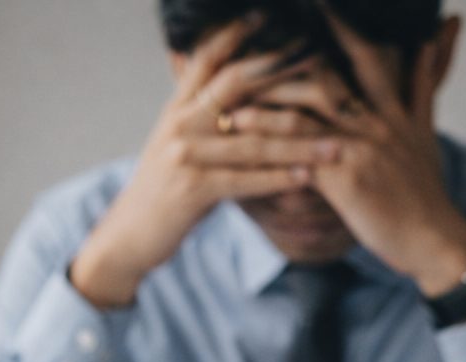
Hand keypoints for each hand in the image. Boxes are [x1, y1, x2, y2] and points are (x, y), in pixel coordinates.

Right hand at [69, 16, 338, 306]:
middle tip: (322, 64)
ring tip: (336, 145)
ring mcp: (186, 154)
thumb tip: (233, 94)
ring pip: (253, 141)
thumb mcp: (177, 145)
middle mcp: (181, 123)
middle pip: (235, 83)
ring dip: (299, 144)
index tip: (267, 17)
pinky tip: (307, 178)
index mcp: (178, 108)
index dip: (236, 35)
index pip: (207, 58)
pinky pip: (246, 180)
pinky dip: (279, 180)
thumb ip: (201, 117)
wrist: (129, 236)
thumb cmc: (163, 192)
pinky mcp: (193, 188)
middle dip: (282, 71)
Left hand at [255, 13, 465, 294]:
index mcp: (394, 108)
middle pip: (327, 73)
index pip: (366, 56)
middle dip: (288, 54)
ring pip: (307, 107)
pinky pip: (296, 149)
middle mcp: (377, 120)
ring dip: (265, 93)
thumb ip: (423, 86)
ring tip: (229, 85)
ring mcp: (361, 146)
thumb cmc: (424, 194)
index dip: (342, 27)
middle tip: (252, 40)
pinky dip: (265, 134)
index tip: (316, 4)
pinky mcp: (345, 176)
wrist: (435, 240)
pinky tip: (237, 127)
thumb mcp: (426, 132)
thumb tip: (436, 38)